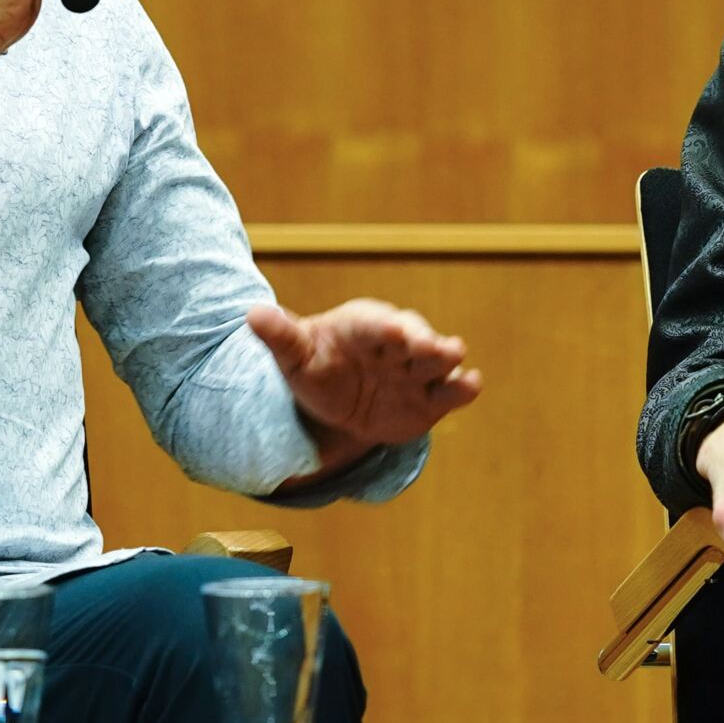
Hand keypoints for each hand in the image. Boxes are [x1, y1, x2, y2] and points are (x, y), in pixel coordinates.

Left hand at [247, 299, 483, 486]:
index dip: (385, 327)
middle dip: (423, 340)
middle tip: (431, 347)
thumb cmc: (315, 369)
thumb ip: (280, 336)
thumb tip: (251, 313)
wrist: (336, 408)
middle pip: (416, 336)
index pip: (377, 324)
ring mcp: (417, 370)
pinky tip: (471, 385)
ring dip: (447, 357)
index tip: (392, 331)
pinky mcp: (432, 398)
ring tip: (453, 357)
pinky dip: (463, 387)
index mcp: (364, 326)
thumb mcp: (294, 356)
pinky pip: (452, 391)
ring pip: (439, 359)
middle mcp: (397, 343)